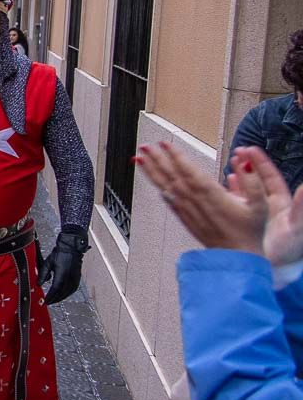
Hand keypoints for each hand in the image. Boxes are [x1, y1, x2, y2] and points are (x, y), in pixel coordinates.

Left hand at [39, 226, 88, 304]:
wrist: (71, 247)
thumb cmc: (60, 253)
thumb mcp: (48, 262)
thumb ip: (43, 274)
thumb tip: (38, 284)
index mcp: (62, 273)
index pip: (55, 289)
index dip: (50, 296)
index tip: (46, 301)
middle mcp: (70, 277)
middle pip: (62, 293)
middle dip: (55, 299)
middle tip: (49, 302)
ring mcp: (75, 278)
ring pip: (68, 292)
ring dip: (61, 298)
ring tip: (54, 300)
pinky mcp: (78, 278)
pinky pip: (73, 289)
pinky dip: (67, 294)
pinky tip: (63, 295)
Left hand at [137, 142, 264, 254]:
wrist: (236, 257)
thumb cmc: (248, 232)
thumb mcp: (260, 205)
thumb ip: (252, 181)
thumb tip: (244, 161)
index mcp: (211, 194)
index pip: (189, 170)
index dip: (175, 155)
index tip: (164, 143)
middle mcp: (195, 200)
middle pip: (172, 175)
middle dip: (157, 159)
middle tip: (145, 146)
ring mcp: (187, 209)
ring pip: (165, 185)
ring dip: (151, 171)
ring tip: (139, 158)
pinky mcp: (183, 217)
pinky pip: (167, 198)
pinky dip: (157, 186)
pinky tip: (151, 179)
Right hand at [230, 146, 302, 265]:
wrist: (274, 272)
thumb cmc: (287, 252)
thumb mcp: (296, 227)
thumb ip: (302, 207)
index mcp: (281, 204)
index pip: (270, 177)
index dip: (261, 163)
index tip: (250, 150)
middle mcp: (267, 206)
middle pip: (257, 180)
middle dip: (248, 165)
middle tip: (238, 152)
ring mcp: (254, 213)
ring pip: (246, 189)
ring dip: (239, 176)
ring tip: (231, 164)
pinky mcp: (243, 221)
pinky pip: (236, 202)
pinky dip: (231, 192)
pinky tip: (226, 186)